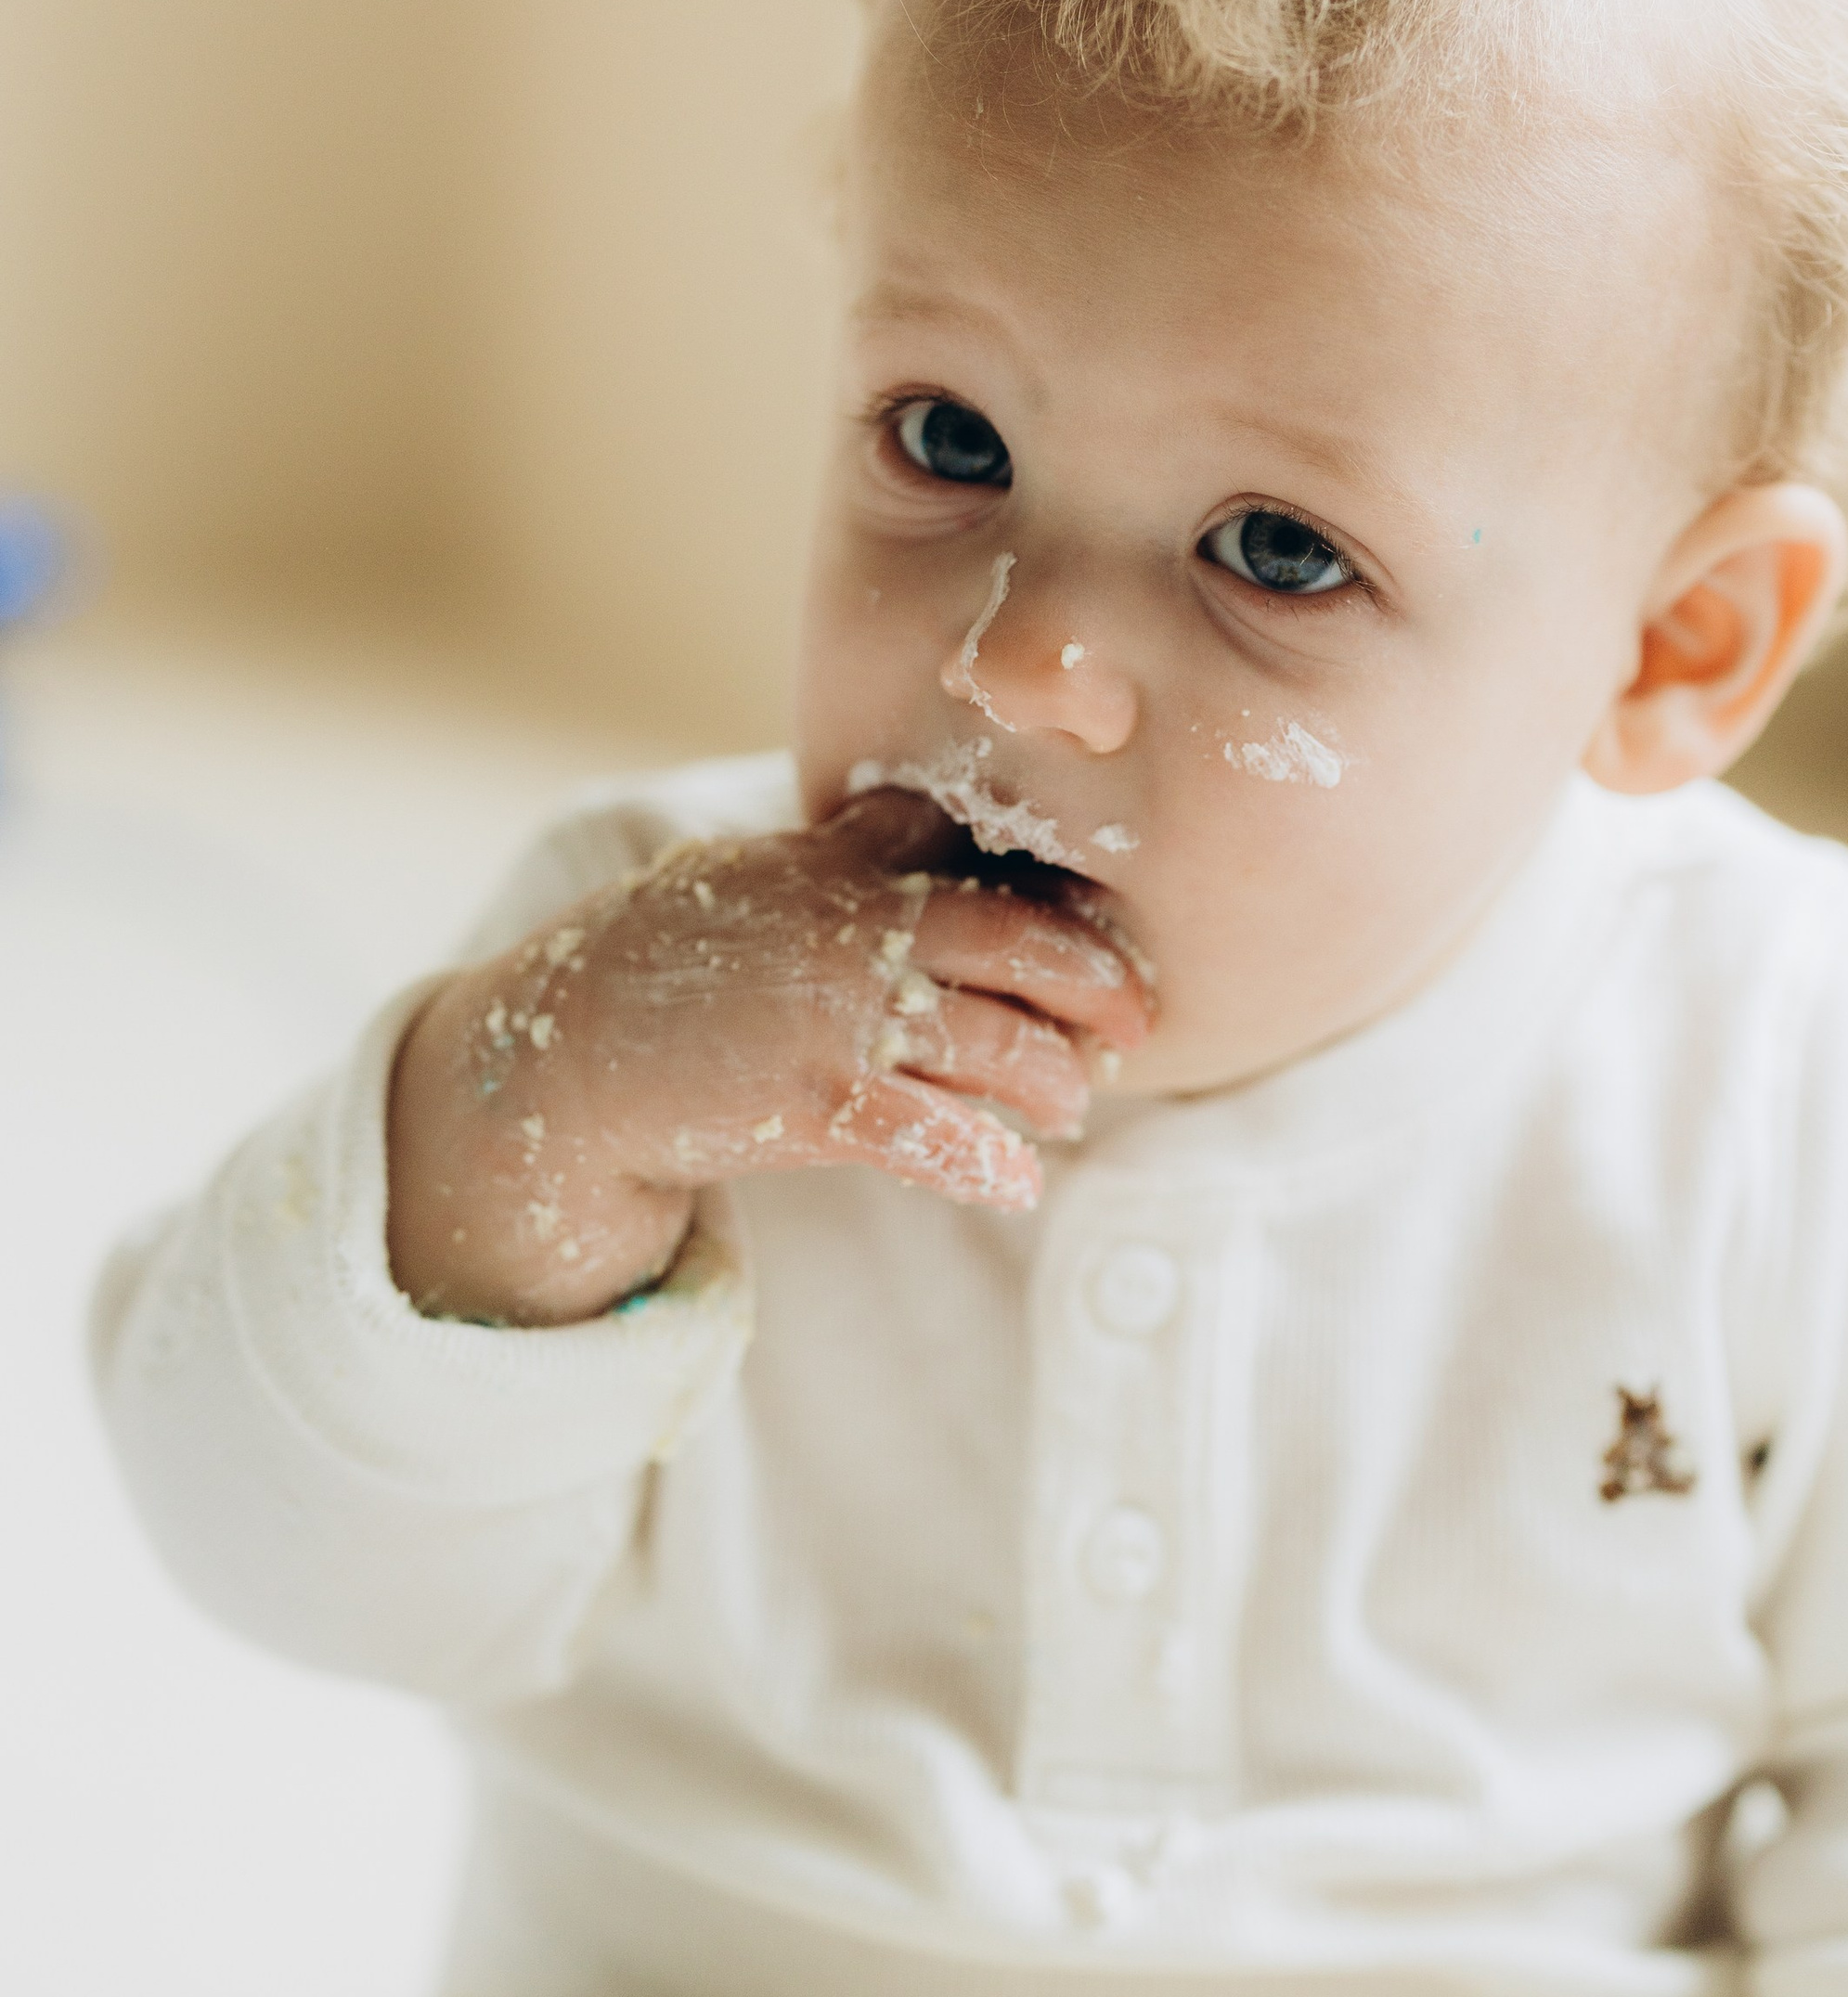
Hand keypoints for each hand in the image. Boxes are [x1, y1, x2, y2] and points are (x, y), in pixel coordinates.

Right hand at [386, 789, 1152, 1322]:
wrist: (564, 1054)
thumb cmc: (670, 962)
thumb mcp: (757, 875)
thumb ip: (846, 850)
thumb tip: (918, 814)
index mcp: (840, 865)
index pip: (972, 852)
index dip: (1056, 891)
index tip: (1105, 923)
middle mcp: (850, 927)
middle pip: (1019, 944)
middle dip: (1096, 985)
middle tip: (1134, 1022)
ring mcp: (836, 1014)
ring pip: (995, 1045)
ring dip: (1050, 1084)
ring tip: (1067, 1107)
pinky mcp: (814, 1101)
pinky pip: (933, 1136)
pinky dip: (988, 1163)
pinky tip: (1016, 1182)